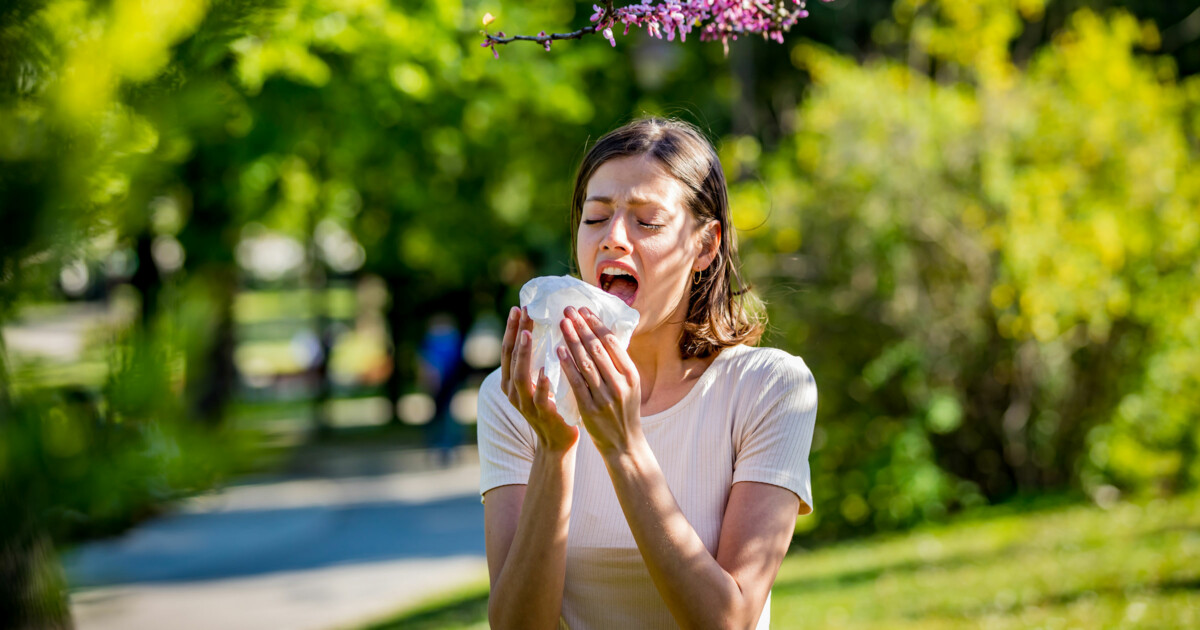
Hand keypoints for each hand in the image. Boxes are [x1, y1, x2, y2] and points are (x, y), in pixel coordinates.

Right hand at [500, 306, 578, 453]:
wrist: (557, 440)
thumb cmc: (551, 404)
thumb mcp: (539, 380)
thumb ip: (538, 360)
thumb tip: (545, 329)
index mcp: (510, 381)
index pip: (508, 349)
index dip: (512, 329)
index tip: (519, 307)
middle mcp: (513, 391)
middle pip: (511, 357)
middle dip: (517, 333)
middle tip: (523, 311)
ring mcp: (525, 403)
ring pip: (520, 375)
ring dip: (524, 353)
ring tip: (528, 333)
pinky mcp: (542, 414)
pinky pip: (539, 398)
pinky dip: (542, 384)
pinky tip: (545, 370)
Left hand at [558, 306, 643, 455]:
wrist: (624, 445)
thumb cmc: (624, 411)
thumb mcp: (630, 386)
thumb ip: (618, 364)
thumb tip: (603, 335)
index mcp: (631, 375)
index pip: (613, 343)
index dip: (597, 324)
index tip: (584, 310)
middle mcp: (620, 384)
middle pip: (598, 348)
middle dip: (582, 327)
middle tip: (568, 310)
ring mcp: (605, 397)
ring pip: (586, 362)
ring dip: (573, 340)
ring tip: (562, 323)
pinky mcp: (590, 409)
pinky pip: (577, 382)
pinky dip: (567, 365)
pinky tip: (559, 351)